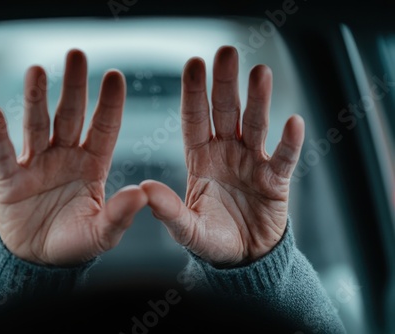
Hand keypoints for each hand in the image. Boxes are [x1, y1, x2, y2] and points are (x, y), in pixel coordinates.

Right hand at [0, 49, 146, 265]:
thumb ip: (120, 215)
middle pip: (70, 115)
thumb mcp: (102, 234)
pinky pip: (4, 156)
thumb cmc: (74, 243)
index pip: (104, 128)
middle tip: (76, 54)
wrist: (39, 261)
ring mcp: (36, 165)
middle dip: (74, 87)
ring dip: (35, 99)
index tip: (115, 75)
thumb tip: (142, 194)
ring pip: (37, 126)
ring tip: (37, 70)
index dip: (109, 103)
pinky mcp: (10, 181)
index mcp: (92, 165)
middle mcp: (65, 157)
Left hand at [140, 46, 304, 266]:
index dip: (194, 93)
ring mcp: (252, 163)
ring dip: (259, 100)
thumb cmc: (212, 239)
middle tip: (226, 52)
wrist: (245, 258)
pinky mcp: (276, 180)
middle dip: (226, 83)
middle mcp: (226, 152)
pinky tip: (293, 122)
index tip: (193, 64)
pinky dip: (289, 142)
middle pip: (226, 112)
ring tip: (260, 73)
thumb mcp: (186, 228)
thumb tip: (145, 188)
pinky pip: (284, 158)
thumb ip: (168, 210)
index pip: (195, 119)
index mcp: (201, 157)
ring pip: (255, 125)